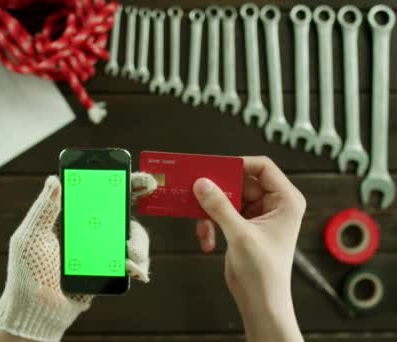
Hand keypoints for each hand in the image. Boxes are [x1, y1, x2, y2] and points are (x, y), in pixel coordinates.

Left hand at [0, 173, 156, 341]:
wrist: (37, 312)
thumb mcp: (30, 237)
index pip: (96, 192)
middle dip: (138, 195)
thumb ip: (43, 209)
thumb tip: (53, 180)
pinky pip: (132, 263)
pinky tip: (132, 269)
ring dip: (138, 238)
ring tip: (129, 250)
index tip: (130, 172)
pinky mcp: (110, 272)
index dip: (115, 180)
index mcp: (71, 219)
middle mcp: (90, 232)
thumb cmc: (27, 273)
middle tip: (150, 189)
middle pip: (121, 207)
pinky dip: (138, 265)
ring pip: (133, 235)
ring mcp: (103, 252)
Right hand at [193, 157, 304, 341]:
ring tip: (202, 225)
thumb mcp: (240, 235)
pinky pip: (222, 214)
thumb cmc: (263, 272)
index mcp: (285, 200)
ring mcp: (257, 215)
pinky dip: (211, 224)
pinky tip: (207, 240)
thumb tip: (202, 183)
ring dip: (211, 212)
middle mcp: (273, 204)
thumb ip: (220, 206)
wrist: (260, 302)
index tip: (214, 168)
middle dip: (218, 191)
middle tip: (197, 193)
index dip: (239, 164)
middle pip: (240, 182)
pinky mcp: (242, 227)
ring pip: (227, 198)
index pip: (263, 167)